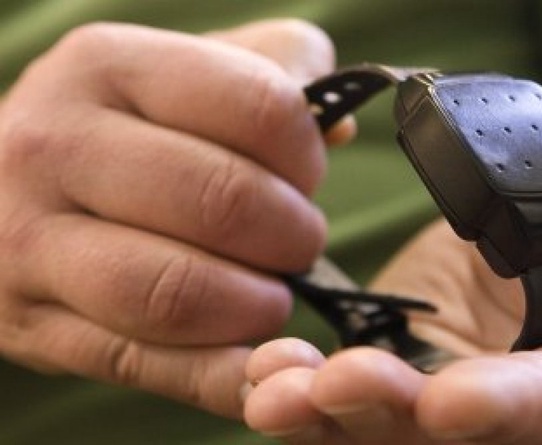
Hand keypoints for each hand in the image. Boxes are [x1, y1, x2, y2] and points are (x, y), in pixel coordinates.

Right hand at [0, 19, 344, 417]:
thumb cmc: (118, 130)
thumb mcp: (179, 74)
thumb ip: (271, 72)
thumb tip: (338, 125)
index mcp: (110, 65)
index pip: (260, 108)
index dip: (308, 157)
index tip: (306, 178)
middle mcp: (57, 144)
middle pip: (225, 202)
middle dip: (292, 237)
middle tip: (296, 246)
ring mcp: (29, 239)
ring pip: (177, 292)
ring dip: (254, 308)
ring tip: (267, 299)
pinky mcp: (29, 321)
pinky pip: (144, 362)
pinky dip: (218, 376)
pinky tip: (257, 367)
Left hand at [243, 144, 541, 443]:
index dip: (502, 409)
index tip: (444, 403)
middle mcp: (520, 416)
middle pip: (450, 440)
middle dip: (382, 416)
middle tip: (316, 387)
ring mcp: (456, 396)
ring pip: (388, 431)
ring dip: (324, 414)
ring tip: (273, 385)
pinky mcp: (408, 369)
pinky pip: (353, 397)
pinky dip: (307, 389)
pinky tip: (270, 367)